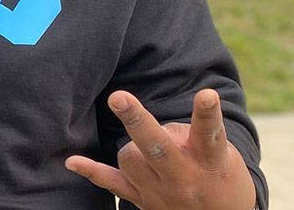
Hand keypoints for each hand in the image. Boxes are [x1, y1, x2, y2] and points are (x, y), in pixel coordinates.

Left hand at [65, 89, 255, 209]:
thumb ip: (186, 134)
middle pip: (157, 147)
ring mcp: (161, 190)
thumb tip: (146, 124)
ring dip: (132, 145)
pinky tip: (72, 161)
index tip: (206, 94)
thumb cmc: (218, 174)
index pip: (208, 133)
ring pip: (129, 158)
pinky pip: (112, 184)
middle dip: (136, 120)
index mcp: (209, 159)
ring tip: (150, 150)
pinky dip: (92, 172)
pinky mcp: (143, 200)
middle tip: (118, 97)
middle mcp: (183, 176)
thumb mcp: (222, 153)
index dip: (207, 114)